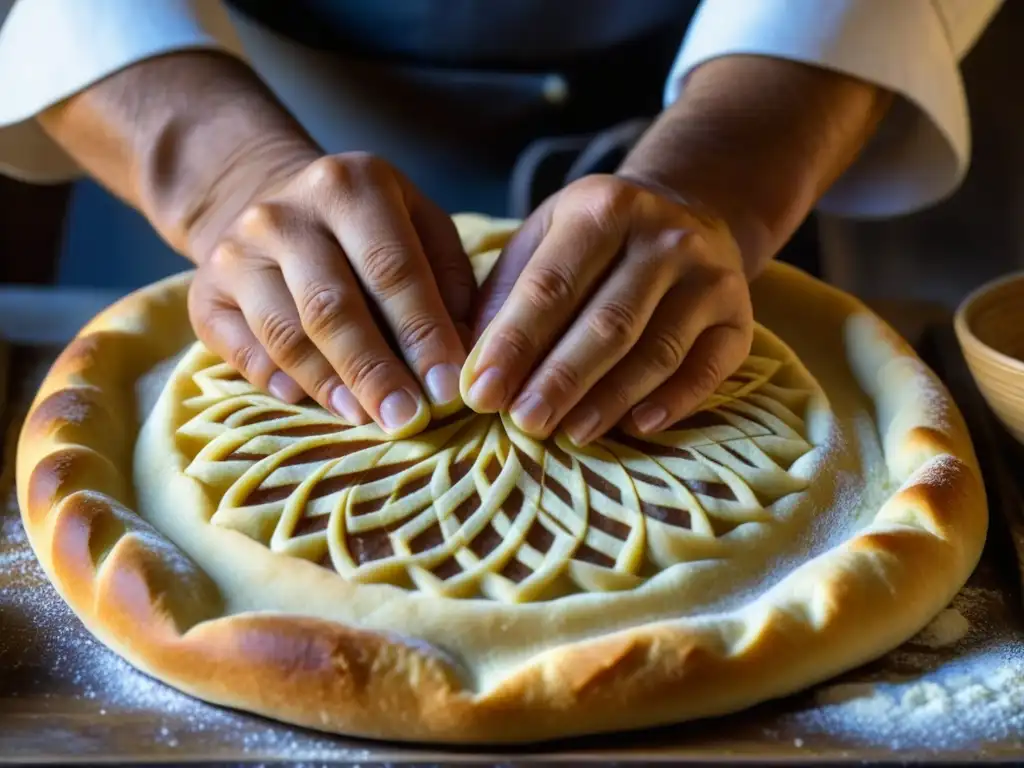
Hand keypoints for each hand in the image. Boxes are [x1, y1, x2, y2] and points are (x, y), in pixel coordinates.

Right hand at [188, 152, 474, 435]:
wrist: (272, 206)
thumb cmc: (369, 231)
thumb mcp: (420, 227)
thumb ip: (448, 281)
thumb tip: (462, 353)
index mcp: (352, 185)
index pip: (392, 268)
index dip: (423, 333)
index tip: (449, 387)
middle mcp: (285, 213)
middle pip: (333, 306)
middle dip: (375, 371)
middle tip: (407, 419)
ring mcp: (237, 251)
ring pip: (285, 333)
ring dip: (329, 385)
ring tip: (366, 418)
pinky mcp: (202, 292)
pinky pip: (240, 350)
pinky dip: (274, 381)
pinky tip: (305, 402)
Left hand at [462, 174, 753, 444]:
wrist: (691, 213)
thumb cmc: (595, 241)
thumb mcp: (543, 240)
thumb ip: (505, 296)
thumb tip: (472, 369)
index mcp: (603, 208)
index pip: (550, 286)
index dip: (513, 344)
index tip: (481, 394)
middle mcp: (664, 237)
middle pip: (607, 322)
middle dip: (560, 379)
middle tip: (523, 425)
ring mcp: (710, 277)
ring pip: (657, 351)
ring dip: (609, 400)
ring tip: (569, 434)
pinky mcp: (740, 317)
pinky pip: (707, 369)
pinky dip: (673, 403)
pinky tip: (636, 428)